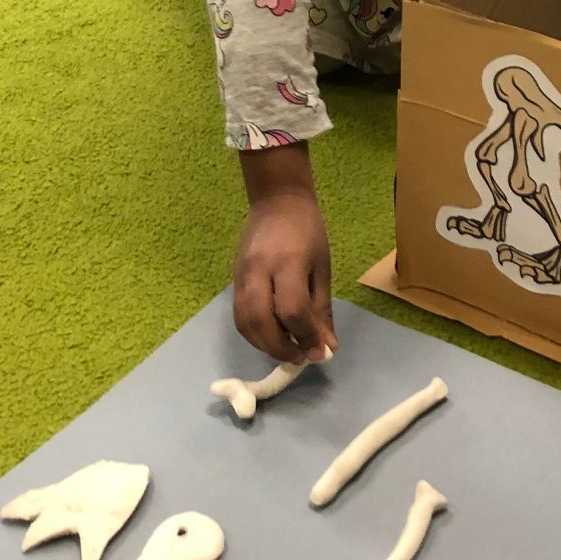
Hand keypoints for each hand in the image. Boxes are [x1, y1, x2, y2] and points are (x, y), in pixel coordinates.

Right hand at [235, 147, 339, 363]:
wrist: (276, 201)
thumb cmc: (308, 231)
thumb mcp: (323, 269)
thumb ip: (321, 310)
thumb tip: (327, 347)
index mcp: (287, 263)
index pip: (292, 310)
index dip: (305, 337)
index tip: (319, 353)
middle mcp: (258, 270)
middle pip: (260, 321)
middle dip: (279, 347)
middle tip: (299, 358)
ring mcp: (241, 275)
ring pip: (244, 322)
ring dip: (264, 344)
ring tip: (286, 350)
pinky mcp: (233, 279)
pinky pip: (239, 315)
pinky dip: (254, 333)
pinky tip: (272, 336)